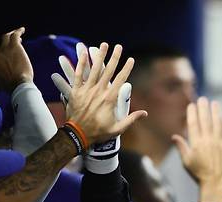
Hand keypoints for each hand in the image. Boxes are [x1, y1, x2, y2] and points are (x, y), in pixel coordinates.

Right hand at [0, 27, 33, 92]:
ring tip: (18, 34)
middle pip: (0, 45)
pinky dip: (18, 31)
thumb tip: (7, 77)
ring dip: (11, 36)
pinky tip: (22, 30)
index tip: (10, 56)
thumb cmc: (13, 87)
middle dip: (6, 42)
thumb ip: (3, 75)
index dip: (4, 55)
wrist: (18, 85)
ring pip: (6, 38)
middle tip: (13, 40)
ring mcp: (4, 50)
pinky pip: (14, 35)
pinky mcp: (14, 47)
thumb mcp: (2, 82)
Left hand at [53, 43, 131, 171]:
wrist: (78, 135)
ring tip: (103, 45)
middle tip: (119, 46)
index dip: (126, 69)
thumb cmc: (99, 133)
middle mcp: (98, 92)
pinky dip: (80, 64)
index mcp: (109, 100)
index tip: (131, 59)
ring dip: (99, 56)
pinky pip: (77, 75)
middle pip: (108, 71)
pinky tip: (84, 55)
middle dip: (115, 57)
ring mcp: (86, 90)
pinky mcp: (75, 92)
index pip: (120, 80)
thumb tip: (145, 113)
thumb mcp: (118, 129)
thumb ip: (131, 119)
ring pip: (94, 70)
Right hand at [172, 97, 221, 196]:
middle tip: (203, 99)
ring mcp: (220, 142)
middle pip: (205, 120)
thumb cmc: (200, 174)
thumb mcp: (187, 162)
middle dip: (203, 108)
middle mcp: (208, 140)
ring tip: (214, 103)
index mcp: (196, 143)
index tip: (192, 105)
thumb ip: (182, 147)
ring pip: (217, 123)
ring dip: (215, 111)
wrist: (217, 184)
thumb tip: (174, 136)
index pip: (193, 124)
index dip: (192, 113)